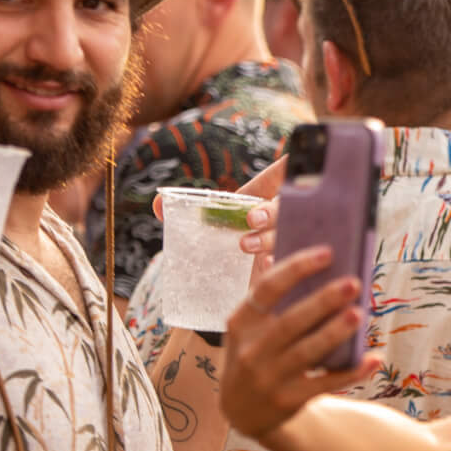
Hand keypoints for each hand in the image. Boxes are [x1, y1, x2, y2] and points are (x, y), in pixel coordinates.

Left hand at [149, 155, 284, 261]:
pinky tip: (267, 264)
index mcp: (262, 198)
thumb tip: (158, 203)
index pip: (282, 173)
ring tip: (246, 245)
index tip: (290, 158)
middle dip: (270, 209)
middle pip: (286, 204)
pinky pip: (292, 258)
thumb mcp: (207, 228)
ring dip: (268, 236)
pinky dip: (279, 259)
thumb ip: (185, 214)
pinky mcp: (288, 263)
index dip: (287, 165)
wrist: (231, 292)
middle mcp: (280, 216)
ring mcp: (289, 239)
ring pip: (289, 230)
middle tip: (250, 218)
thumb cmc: (222, 253)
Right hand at [219, 246, 377, 438]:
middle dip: (323, 301)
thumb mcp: (248, 327)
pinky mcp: (288, 401)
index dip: (296, 269)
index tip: (327, 252)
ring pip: (308, 352)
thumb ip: (267, 297)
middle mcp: (252, 350)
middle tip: (353, 282)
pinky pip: (325, 384)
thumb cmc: (253, 354)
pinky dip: (351, 372)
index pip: (267, 289)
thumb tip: (289, 253)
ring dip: (335, 333)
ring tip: (360, 314)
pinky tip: (373, 358)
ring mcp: (269, 378)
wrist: (239, 411)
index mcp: (242, 323)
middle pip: (291, 321)